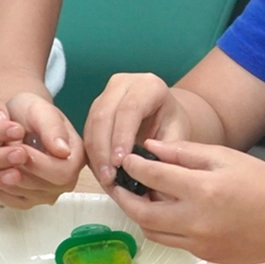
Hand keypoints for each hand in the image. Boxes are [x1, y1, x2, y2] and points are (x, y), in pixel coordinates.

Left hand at [0, 92, 84, 208]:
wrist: (14, 119)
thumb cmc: (28, 111)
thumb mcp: (39, 110)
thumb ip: (51, 128)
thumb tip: (64, 151)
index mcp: (76, 155)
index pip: (62, 173)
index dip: (38, 164)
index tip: (19, 148)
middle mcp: (67, 178)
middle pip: (45, 188)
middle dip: (20, 170)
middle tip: (2, 151)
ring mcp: (48, 192)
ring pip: (26, 196)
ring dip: (7, 177)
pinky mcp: (29, 200)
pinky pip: (12, 202)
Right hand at [83, 72, 192, 189]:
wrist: (165, 116)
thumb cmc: (172, 124)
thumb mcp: (177, 135)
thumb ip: (163, 150)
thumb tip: (141, 167)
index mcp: (149, 85)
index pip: (130, 108)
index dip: (121, 136)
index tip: (119, 163)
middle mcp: (124, 84)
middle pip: (105, 114)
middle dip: (104, 149)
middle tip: (109, 177)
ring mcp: (107, 94)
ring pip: (92, 123)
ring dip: (95, 154)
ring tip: (105, 179)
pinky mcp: (96, 108)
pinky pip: (88, 131)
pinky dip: (92, 154)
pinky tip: (101, 172)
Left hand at [112, 138, 264, 263]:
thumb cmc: (263, 182)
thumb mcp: (226, 157)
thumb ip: (187, 152)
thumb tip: (152, 148)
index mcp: (202, 190)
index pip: (153, 176)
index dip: (134, 166)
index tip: (126, 158)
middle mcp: (194, 221)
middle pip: (142, 212)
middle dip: (124, 197)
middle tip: (117, 183)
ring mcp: (198, 244)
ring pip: (152, 232)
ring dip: (139, 214)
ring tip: (137, 197)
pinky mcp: (203, 257)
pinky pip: (172, 241)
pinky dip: (161, 226)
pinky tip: (165, 211)